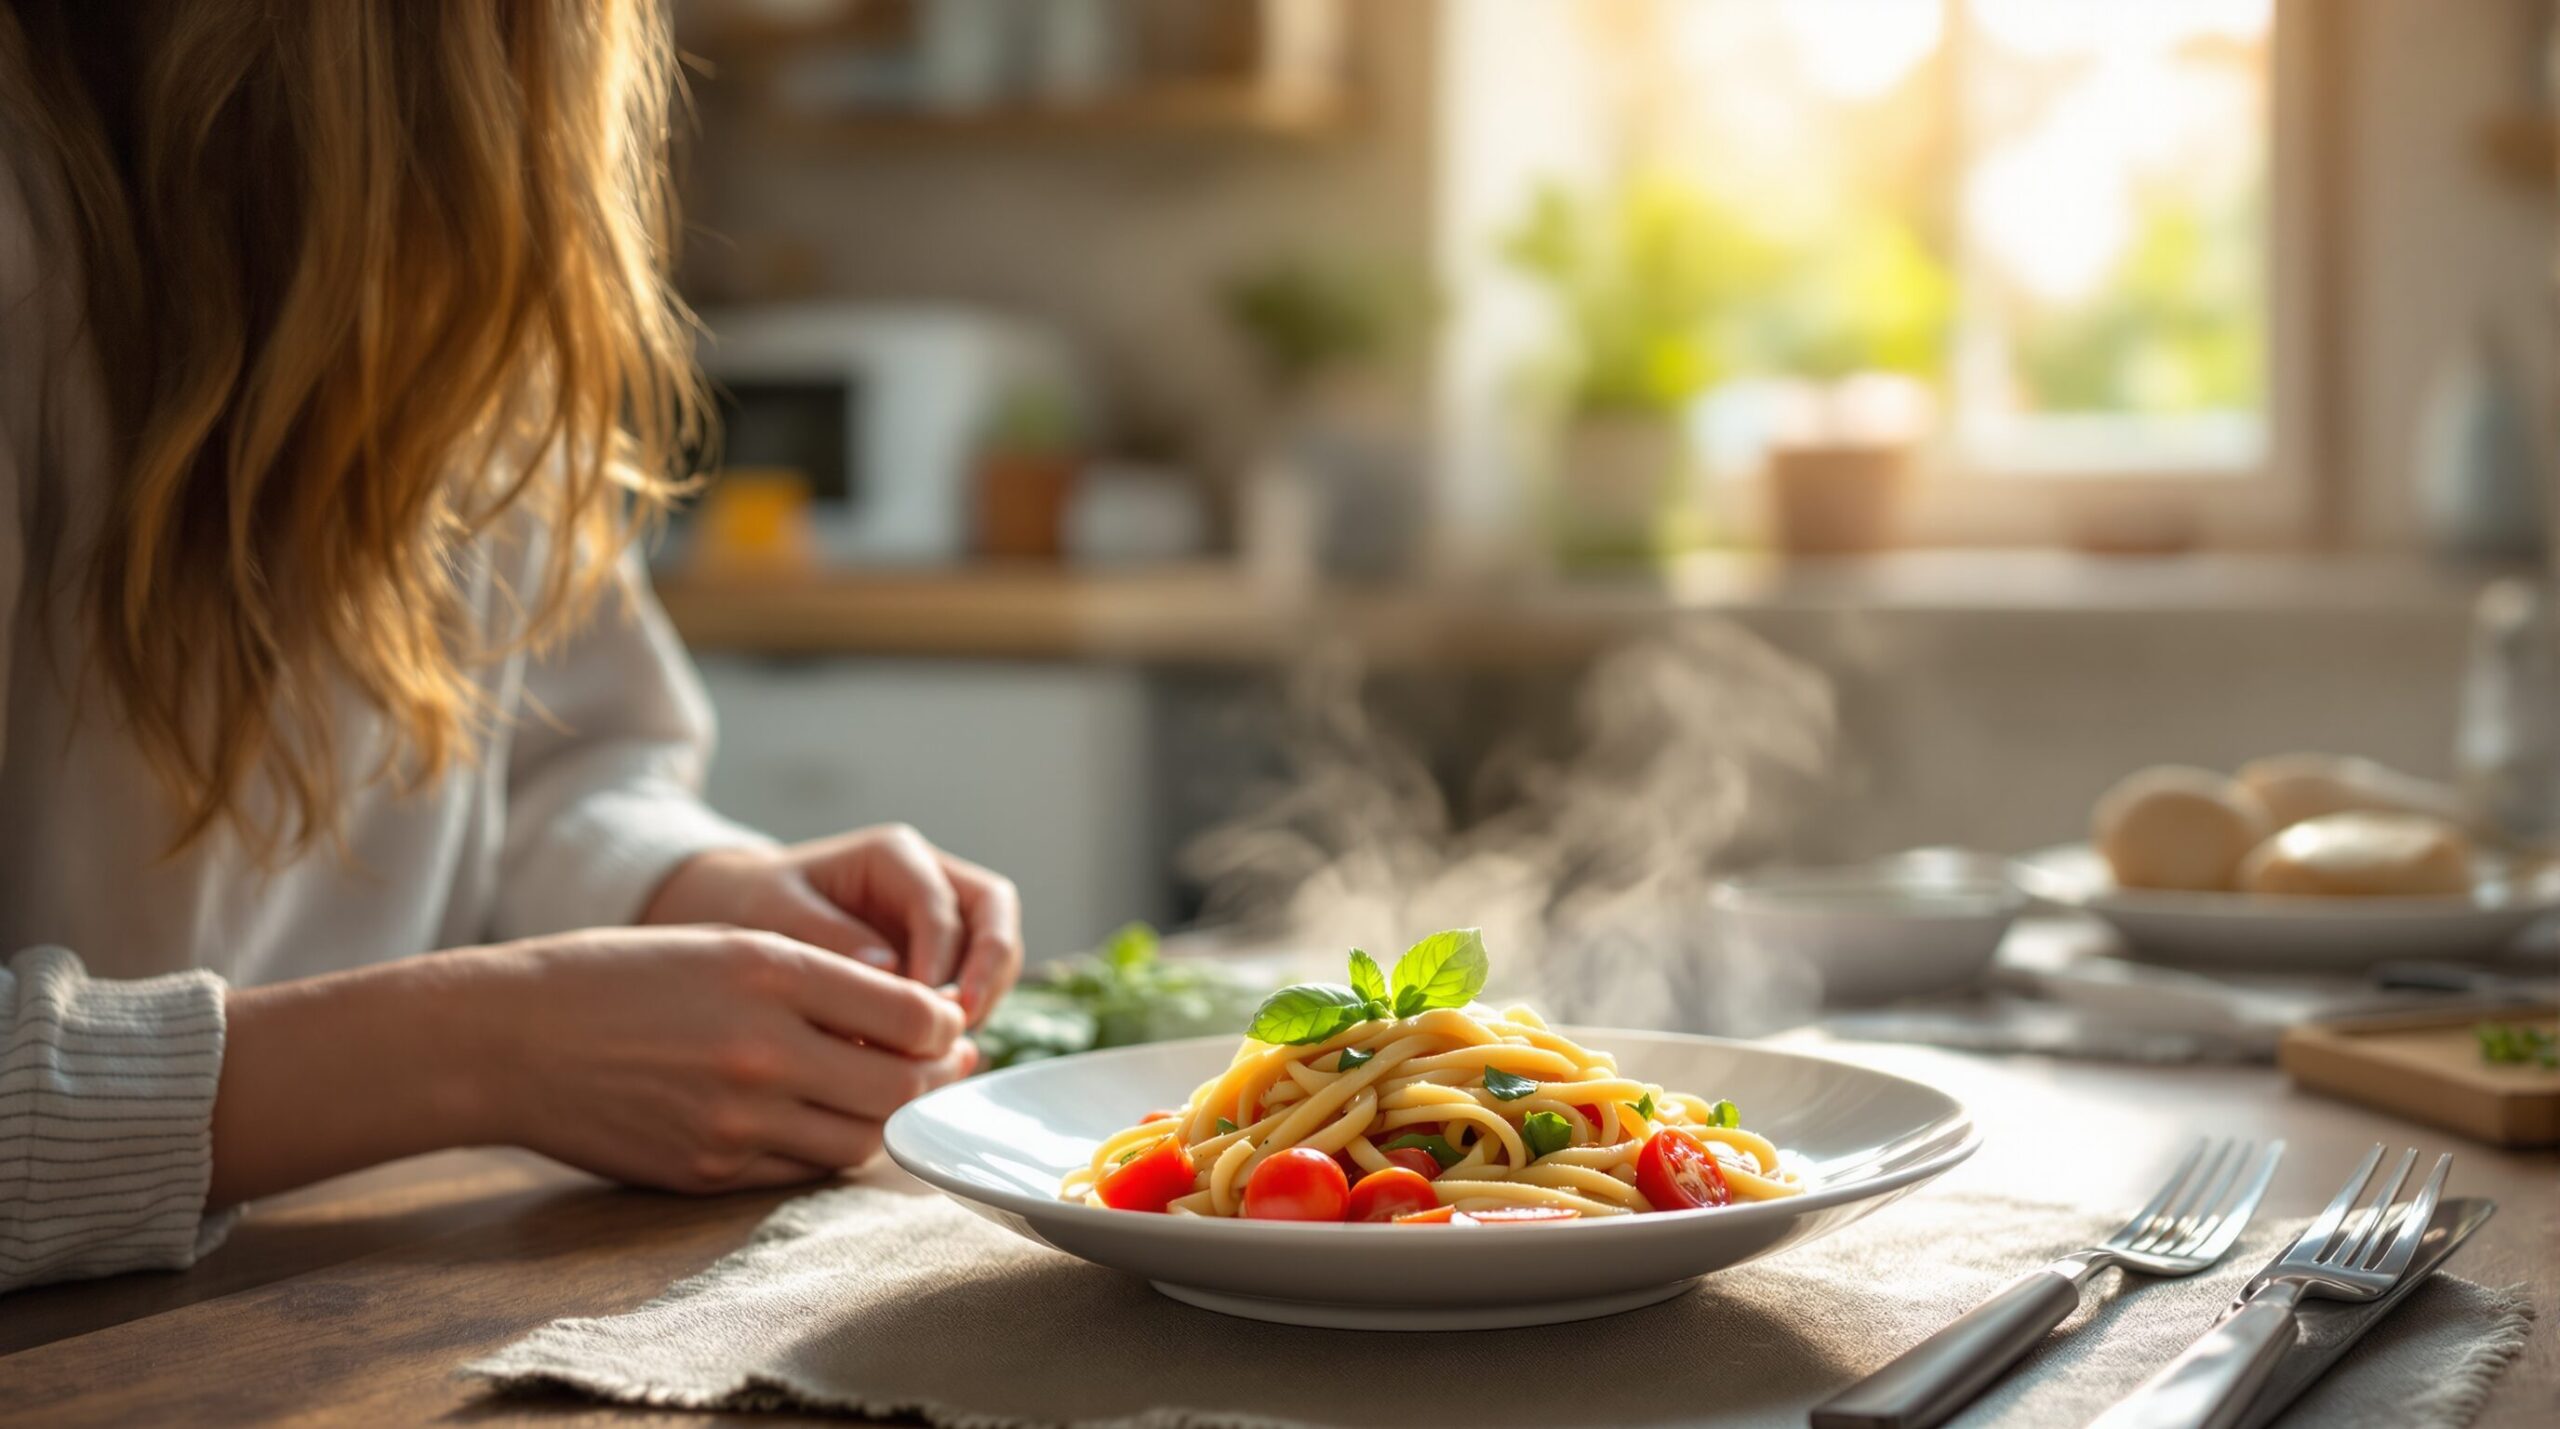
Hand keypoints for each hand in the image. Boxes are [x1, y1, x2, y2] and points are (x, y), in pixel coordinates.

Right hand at [464, 925, 973, 1192]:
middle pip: (897, 1088)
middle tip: (940, 1064)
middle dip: (931, 1079)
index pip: (909, 1015)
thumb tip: (920, 1018)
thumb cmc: (623, 978)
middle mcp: (761, 1051)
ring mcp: (735, 1121)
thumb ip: (824, 978)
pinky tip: (827, 1120)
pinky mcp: (710, 1171)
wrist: (513, 1040)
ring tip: (888, 1094)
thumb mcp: (729, 945)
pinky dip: (829, 1148)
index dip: (942, 1024)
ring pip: (858, 1139)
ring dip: (886, 1120)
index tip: (942, 1021)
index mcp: (771, 974)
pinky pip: (803, 1171)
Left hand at [644, 824, 1023, 1025]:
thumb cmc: (753, 904)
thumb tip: (888, 972)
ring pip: (996, 949)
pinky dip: (964, 1015)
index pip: (941, 901)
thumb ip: (826, 936)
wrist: (741, 911)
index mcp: (891, 856)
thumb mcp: (773, 911)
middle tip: (961, 1023)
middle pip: (994, 913)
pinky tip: (931, 1051)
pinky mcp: (939, 956)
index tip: (921, 1004)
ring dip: (985, 996)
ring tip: (947, 1045)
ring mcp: (940, 919)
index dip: (941, 954)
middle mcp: (929, 878)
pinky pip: (974, 981)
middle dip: (989, 969)